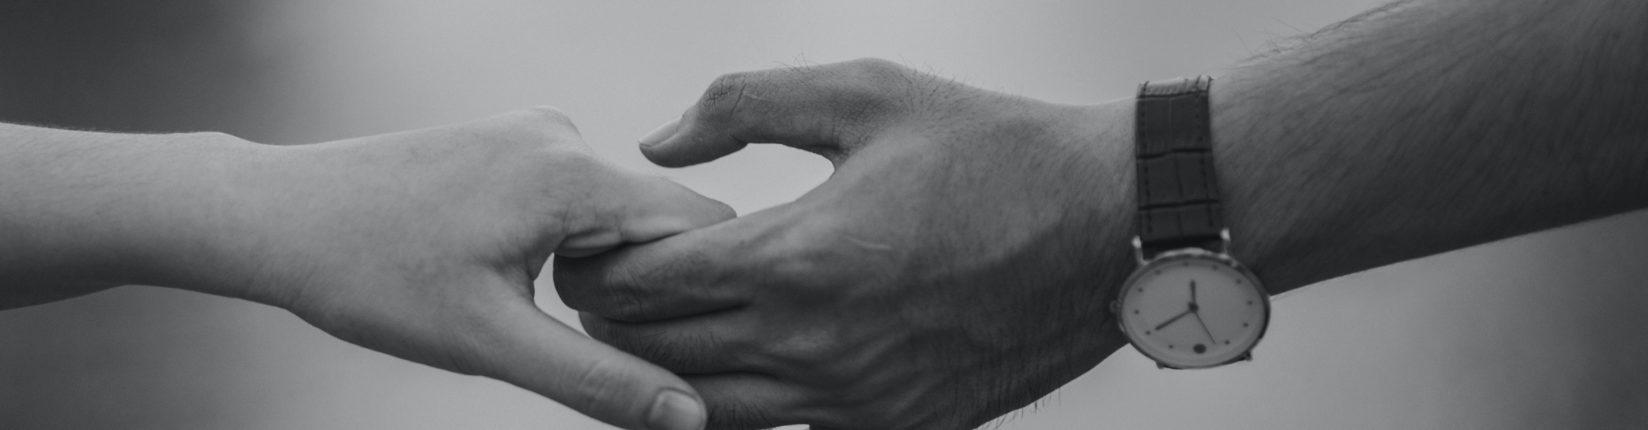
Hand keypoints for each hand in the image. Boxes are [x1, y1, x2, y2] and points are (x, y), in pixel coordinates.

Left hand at [157, 108, 730, 429]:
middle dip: (651, 291)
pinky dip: (570, 249)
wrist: (278, 217)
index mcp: (572, 172)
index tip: (683, 353)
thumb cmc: (370, 275)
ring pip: (617, 216)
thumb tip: (688, 417)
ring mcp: (533, 135)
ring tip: (539, 316)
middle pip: (662, 221)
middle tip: (604, 351)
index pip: (702, 227)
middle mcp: (562, 136)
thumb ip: (599, 379)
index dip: (705, 295)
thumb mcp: (490, 343)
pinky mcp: (508, 146)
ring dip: (606, 274)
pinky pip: (576, 201)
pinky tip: (512, 284)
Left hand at [555, 59, 1138, 428]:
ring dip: (663, 374)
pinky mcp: (894, 429)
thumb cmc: (991, 149)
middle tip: (599, 290)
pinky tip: (735, 361)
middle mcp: (815, 343)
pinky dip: (737, 402)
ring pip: (707, 410)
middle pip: (656, 357)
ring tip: (653, 330)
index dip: (595, 266)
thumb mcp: (865, 92)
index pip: (645, 283)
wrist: (1109, 227)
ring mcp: (855, 400)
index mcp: (798, 257)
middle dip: (609, 324)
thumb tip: (657, 145)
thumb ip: (742, 105)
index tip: (585, 247)